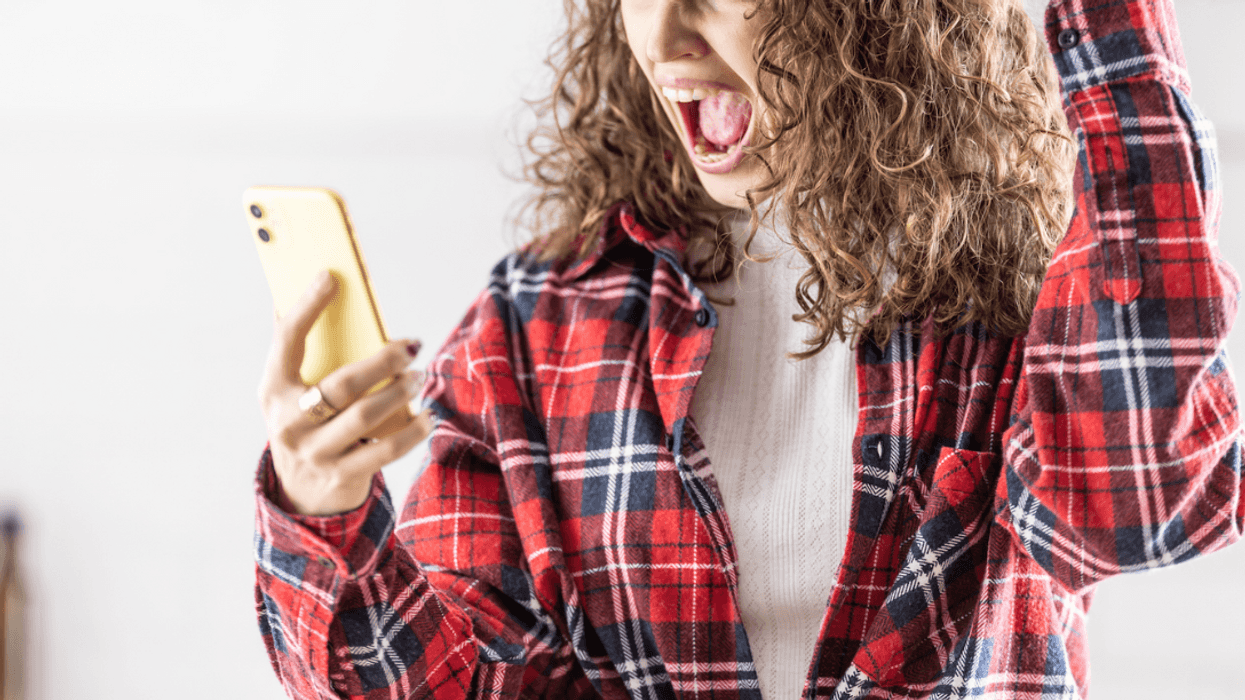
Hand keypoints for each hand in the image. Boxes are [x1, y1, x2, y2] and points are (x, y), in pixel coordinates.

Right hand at [257, 270, 432, 515]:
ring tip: (421, 376)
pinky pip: (385, 451)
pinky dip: (412, 432)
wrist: (300, 493)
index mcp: (273, 390)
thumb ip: (294, 350)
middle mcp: (289, 422)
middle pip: (341, 384)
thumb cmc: (304, 424)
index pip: (287, 340)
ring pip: (365, 416)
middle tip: (411, 347)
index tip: (331, 276)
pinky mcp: (341, 476)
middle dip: (382, 362)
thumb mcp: (289, 392)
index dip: (308, 306)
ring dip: (400, 392)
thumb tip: (296, 293)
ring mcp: (315, 452)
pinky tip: (427, 417)